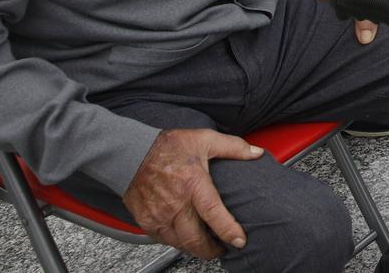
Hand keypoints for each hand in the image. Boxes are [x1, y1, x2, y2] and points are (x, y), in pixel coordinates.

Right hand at [121, 128, 263, 258]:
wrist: (131, 154)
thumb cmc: (167, 147)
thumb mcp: (205, 139)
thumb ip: (233, 147)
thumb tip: (257, 153)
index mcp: (193, 184)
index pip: (214, 214)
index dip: (228, 231)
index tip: (239, 241)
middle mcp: (175, 204)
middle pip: (196, 239)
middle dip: (212, 250)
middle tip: (222, 248)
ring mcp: (159, 215)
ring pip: (180, 243)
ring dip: (195, 248)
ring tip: (206, 245)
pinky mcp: (147, 221)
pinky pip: (164, 240)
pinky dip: (178, 242)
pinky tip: (185, 237)